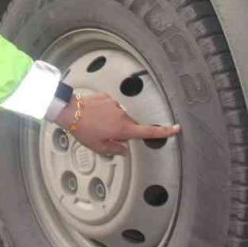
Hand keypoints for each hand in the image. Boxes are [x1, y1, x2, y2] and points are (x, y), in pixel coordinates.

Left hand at [56, 92, 180, 155]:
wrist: (71, 111)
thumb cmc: (83, 130)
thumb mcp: (99, 147)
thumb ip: (115, 149)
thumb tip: (124, 149)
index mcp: (123, 129)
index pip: (148, 132)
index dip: (163, 132)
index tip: (176, 129)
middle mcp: (123, 115)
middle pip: (131, 126)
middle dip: (123, 131)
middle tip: (106, 135)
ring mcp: (116, 105)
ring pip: (121, 116)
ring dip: (113, 121)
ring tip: (97, 124)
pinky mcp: (109, 97)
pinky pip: (113, 107)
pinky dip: (107, 112)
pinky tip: (95, 115)